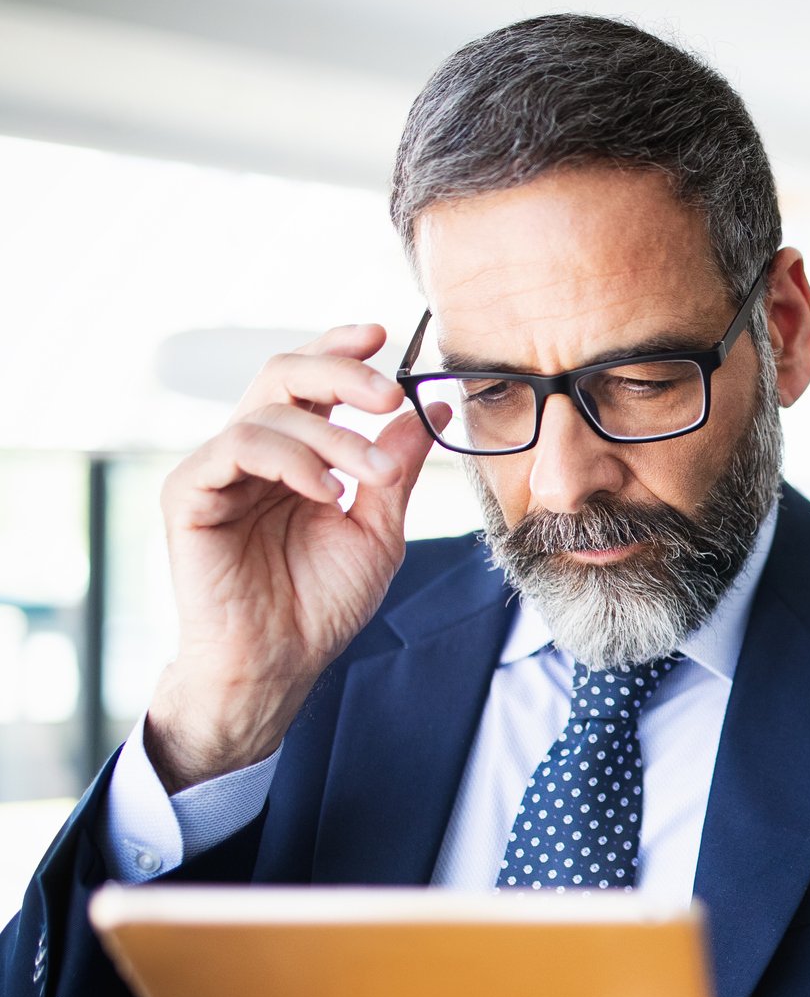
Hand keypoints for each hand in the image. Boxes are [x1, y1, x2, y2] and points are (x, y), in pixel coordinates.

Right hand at [146, 325, 441, 789]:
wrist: (281, 661)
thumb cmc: (322, 601)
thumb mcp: (379, 527)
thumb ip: (397, 466)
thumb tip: (434, 409)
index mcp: (296, 451)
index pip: (311, 378)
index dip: (341, 347)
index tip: (385, 335)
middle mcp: (253, 450)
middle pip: (284, 373)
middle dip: (342, 373)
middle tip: (390, 395)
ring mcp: (217, 468)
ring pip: (267, 410)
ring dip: (332, 436)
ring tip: (369, 479)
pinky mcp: (189, 493)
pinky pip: (234, 447)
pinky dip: (289, 460)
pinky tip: (324, 491)